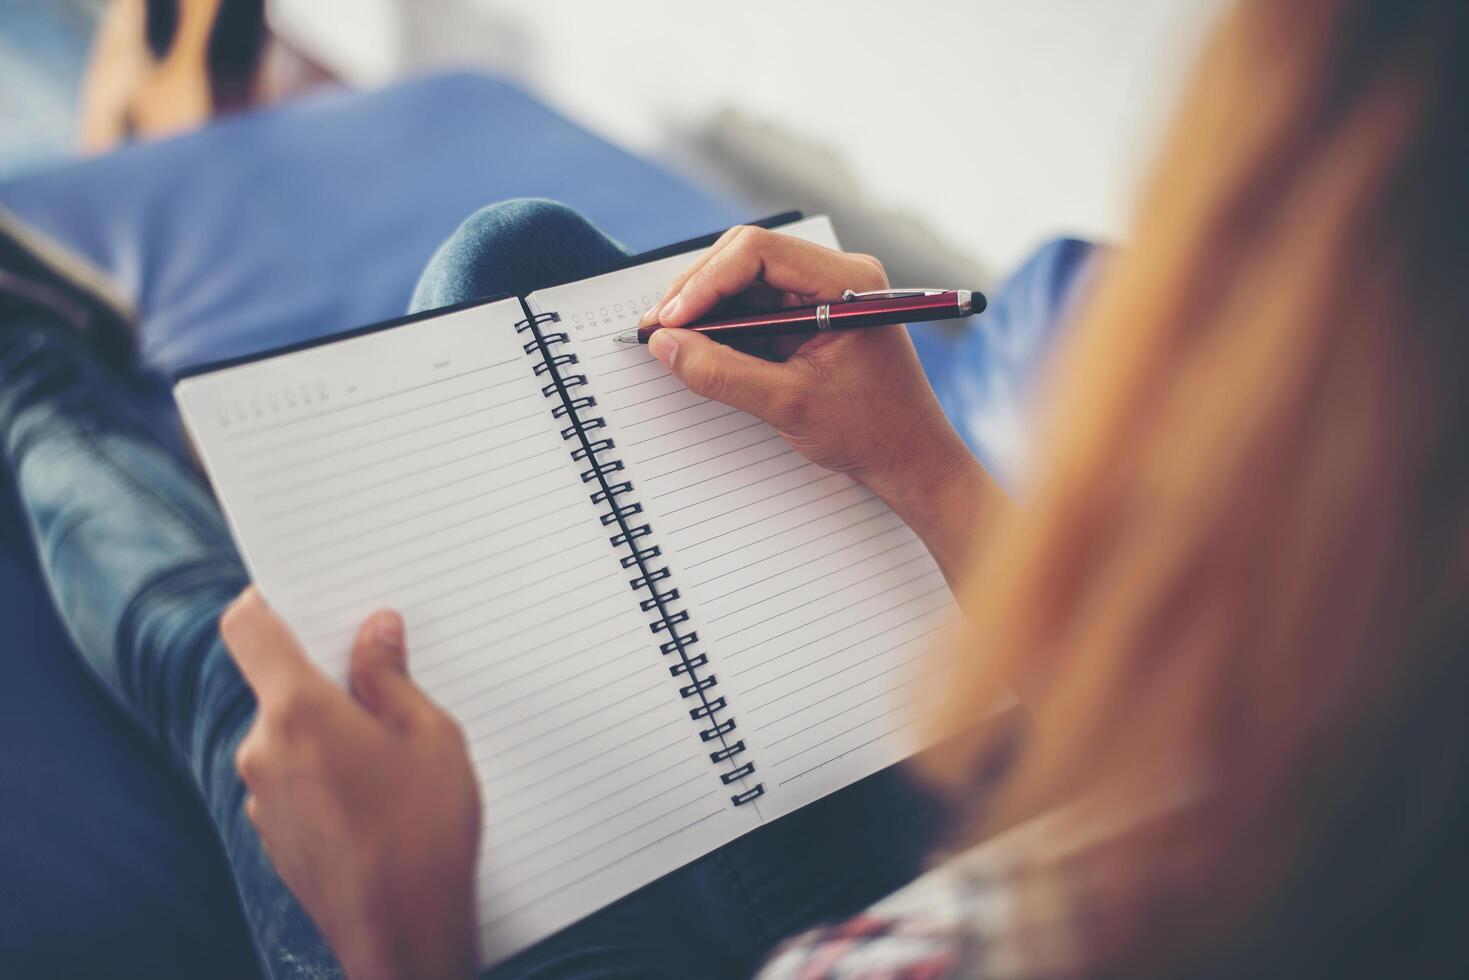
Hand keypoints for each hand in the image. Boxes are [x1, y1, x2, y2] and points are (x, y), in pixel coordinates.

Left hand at [221, 588, 479, 979]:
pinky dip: (327, 771)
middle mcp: (262, 750)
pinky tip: (380, 793)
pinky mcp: (274, 835)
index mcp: (296, 711)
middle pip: (278, 684)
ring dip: (331, 729)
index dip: (270, 600)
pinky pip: (294, 779)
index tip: (303, 594)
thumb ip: (390, 676)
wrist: (403, 938)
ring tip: (396, 750)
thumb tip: (374, 632)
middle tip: (389, 678)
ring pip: (290, 735)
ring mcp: (261, 799)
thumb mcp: (429, 735)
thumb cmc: (423, 834)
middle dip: (329, 675)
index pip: (249, 627)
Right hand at [641, 227, 997, 584]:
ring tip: (667, 339)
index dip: (705, 282)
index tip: (671, 321)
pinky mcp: (811, 318)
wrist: (912, 461)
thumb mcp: (789, 405)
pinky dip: (721, 325)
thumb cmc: (872, 432)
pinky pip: (755, 307)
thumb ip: (723, 373)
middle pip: (746, 257)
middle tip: (657, 329)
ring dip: (704, 308)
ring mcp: (823, 295)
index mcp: (847, 280)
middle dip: (697, 291)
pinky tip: (695, 347)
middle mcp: (836, 275)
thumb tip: (666, 346)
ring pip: (745, 281)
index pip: (758, 251)